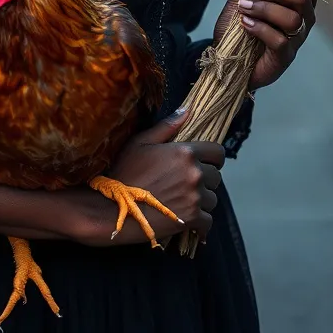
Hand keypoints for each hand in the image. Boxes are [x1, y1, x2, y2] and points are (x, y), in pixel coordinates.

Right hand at [80, 109, 224, 245]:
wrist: (114, 209)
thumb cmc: (125, 173)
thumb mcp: (140, 143)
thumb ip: (167, 126)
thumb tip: (186, 110)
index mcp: (185, 153)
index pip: (218, 152)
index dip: (213, 158)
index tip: (204, 163)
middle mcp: (195, 174)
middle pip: (216, 177)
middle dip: (205, 180)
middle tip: (186, 184)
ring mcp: (195, 198)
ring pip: (212, 199)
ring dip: (201, 201)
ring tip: (182, 202)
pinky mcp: (192, 219)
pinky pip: (208, 221)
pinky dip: (200, 222)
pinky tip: (188, 220)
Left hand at [212, 0, 318, 90]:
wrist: (230, 59)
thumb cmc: (242, 26)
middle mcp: (304, 17)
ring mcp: (297, 38)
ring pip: (292, 18)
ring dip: (264, 8)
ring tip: (243, 7)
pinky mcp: (286, 56)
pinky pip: (280, 40)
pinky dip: (260, 29)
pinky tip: (245, 23)